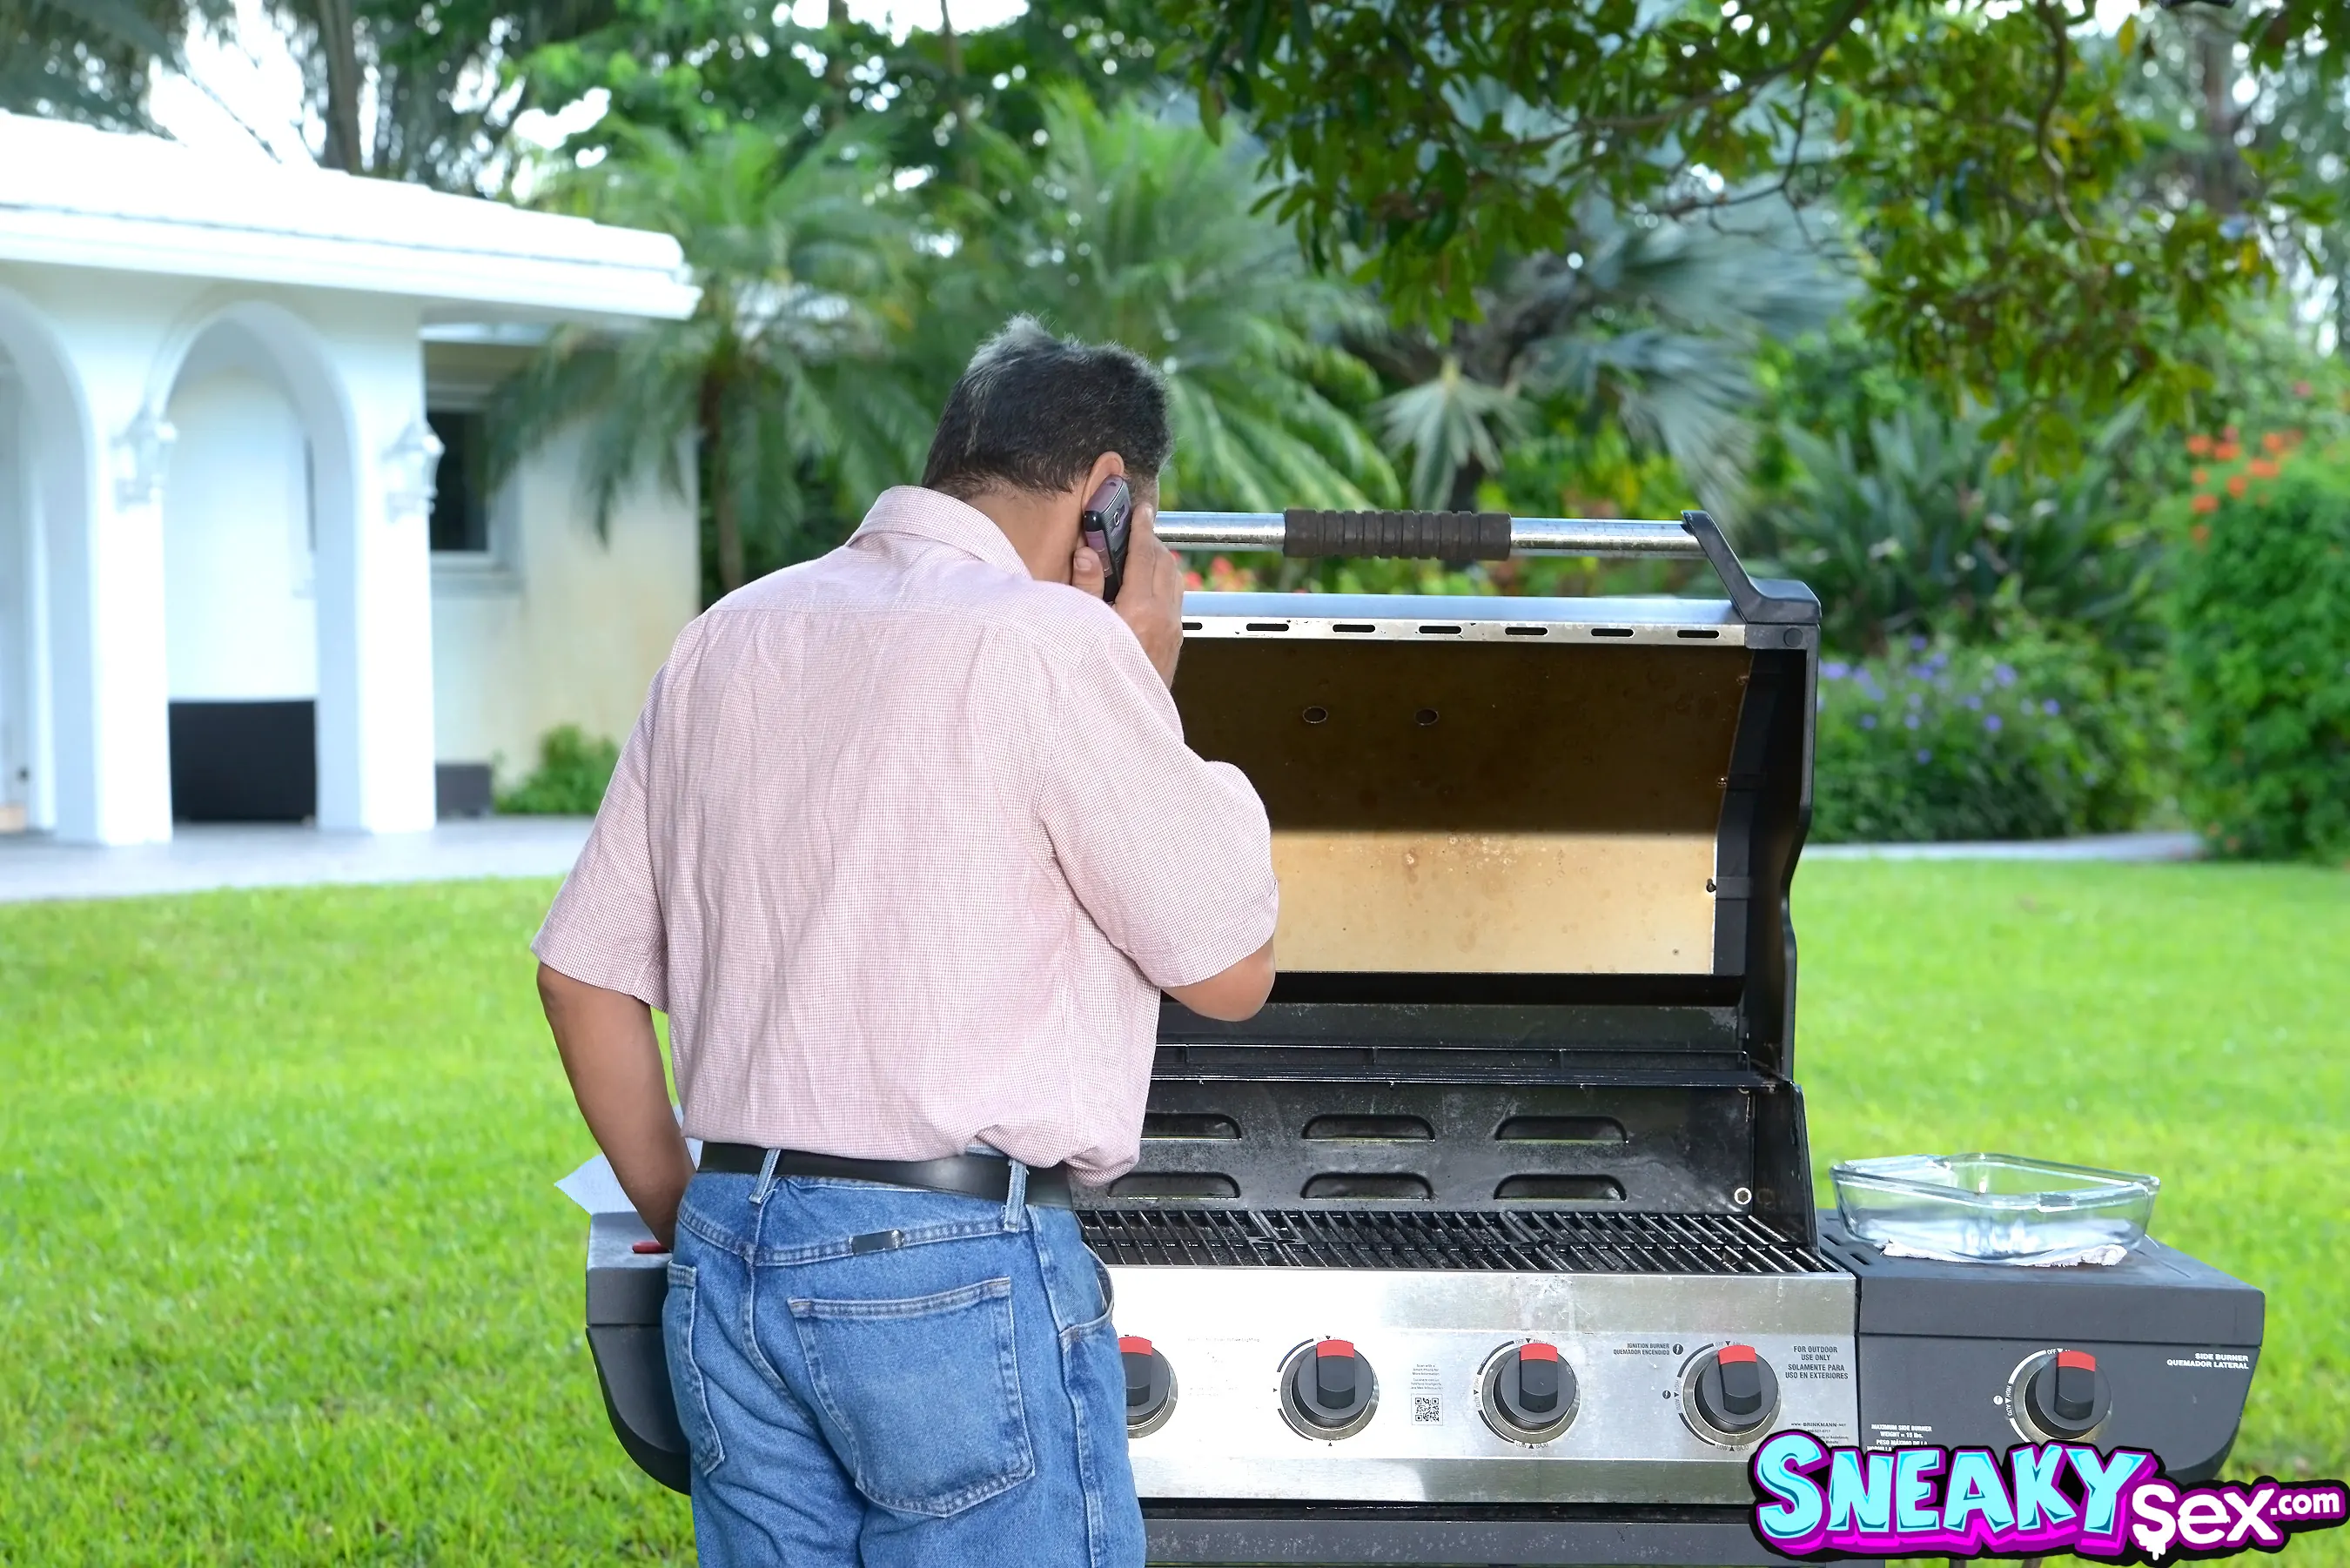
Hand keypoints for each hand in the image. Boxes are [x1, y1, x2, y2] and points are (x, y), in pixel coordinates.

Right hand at [1071, 502, 1183, 686]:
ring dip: (1159, 562)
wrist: (1118, 723)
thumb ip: (1085, 587)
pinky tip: (1143, 588)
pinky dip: (1163, 583)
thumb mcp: (1082, 627)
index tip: (1140, 510)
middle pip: (1165, 563)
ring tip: (1137, 555)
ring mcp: (1172, 631)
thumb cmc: (1097, 675)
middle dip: (1149, 541)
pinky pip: (1175, 600)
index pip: (1145, 554)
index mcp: (1141, 610)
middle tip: (1132, 530)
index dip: (1141, 527)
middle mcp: (1164, 618)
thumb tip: (1087, 553)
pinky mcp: (1175, 642)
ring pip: (1175, 580)